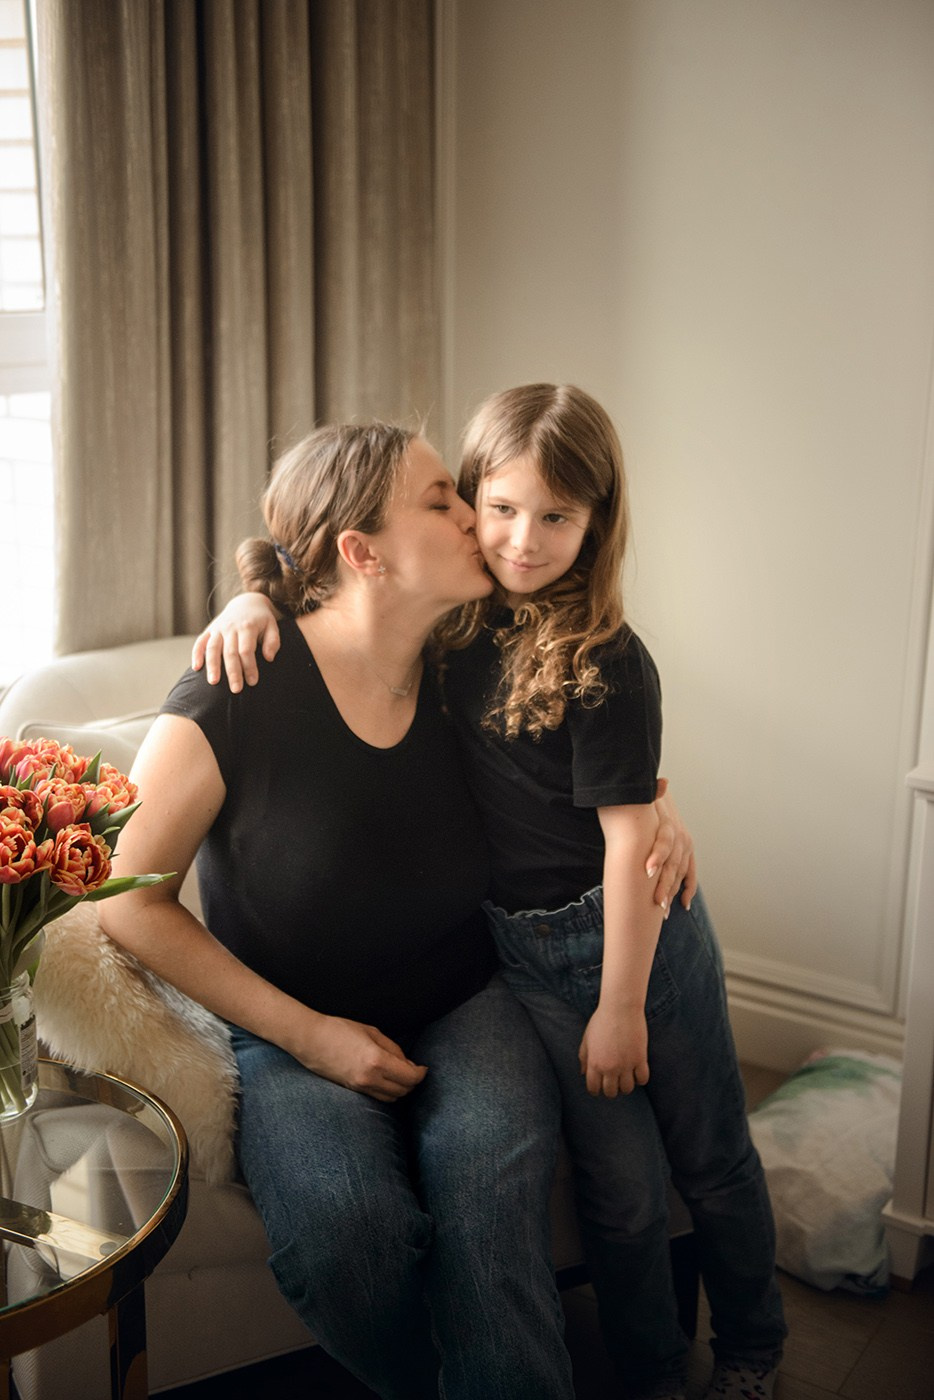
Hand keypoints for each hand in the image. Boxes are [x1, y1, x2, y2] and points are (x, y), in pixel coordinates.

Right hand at [190, 593, 281, 691]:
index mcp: (247, 627)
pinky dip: (196, 654)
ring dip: (212, 665)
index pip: (246, 650)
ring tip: (213, 682)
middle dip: (232, 672)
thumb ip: (273, 641)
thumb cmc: (261, 620)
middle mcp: (231, 628)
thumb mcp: (272, 626)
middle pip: (230, 652)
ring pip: (212, 648)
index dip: (249, 667)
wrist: (246, 603)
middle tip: (236, 690)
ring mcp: (218, 629)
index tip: (253, 682)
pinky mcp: (209, 630)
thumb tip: (269, 658)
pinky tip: (196, 668)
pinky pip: (200, 642)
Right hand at [299, 1014, 426, 1101]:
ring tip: (400, 1076)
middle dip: (412, 1082)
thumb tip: (407, 1063)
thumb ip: (393, 1049)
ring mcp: (360, 1087)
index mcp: (377, 1060)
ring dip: (400, 1089)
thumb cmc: (340, 1029)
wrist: (311, 1039)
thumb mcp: (372, 1032)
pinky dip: (387, 1092)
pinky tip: (386, 1081)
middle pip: (403, 1091)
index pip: (409, 1077)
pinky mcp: (352, 1091)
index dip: (420, 1074)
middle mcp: (370, 1078)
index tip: (423, 1068)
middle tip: (413, 1071)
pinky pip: (377, 1098)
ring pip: (391, 1098)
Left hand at [578, 1003, 648, 1097]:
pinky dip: (640, 1079)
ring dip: (625, 1085)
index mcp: (594, 1063)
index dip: (596, 1090)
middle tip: (613, 1081)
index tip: (599, 1086)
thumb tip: (583, 1073)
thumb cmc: (601, 1020)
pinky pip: (642, 1080)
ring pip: (627, 1089)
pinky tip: (636, 1071)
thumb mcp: (587, 1038)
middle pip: (611, 1092)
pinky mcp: (641, 1059)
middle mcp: (609, 1067)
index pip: (593, 1088)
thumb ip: (584, 1057)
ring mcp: (626, 1065)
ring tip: (625, 1076)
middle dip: (611, 1089)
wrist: (621, 1007)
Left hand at [646, 777, 696, 913]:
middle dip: (665, 885)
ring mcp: (686, 848)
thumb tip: (661, 783)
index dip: (657, 857)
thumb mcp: (647, 800)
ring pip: (681, 873)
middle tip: (657, 903)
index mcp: (670, 826)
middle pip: (674, 865)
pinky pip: (690, 874)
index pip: (665, 843)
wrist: (660, 799)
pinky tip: (684, 905)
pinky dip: (687, 890)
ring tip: (664, 911)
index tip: (647, 872)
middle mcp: (682, 839)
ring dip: (673, 892)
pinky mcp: (687, 854)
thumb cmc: (648, 805)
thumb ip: (652, 794)